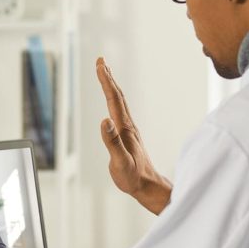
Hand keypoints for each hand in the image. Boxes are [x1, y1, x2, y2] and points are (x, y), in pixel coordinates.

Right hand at [95, 57, 171, 214]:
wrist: (148, 186)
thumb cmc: (133, 177)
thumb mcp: (120, 162)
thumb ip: (112, 142)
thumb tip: (104, 120)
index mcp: (125, 129)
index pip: (113, 100)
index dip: (106, 82)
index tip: (100, 65)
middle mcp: (128, 126)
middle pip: (117, 97)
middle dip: (108, 78)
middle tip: (100, 61)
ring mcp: (129, 130)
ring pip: (120, 103)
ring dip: (111, 87)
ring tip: (105, 75)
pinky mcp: (128, 136)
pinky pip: (120, 112)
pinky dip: (114, 100)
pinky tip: (112, 102)